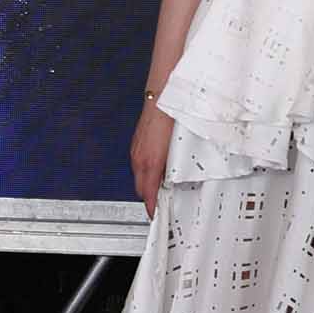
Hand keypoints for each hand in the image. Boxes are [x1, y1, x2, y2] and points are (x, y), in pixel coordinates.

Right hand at [130, 102, 174, 218]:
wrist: (160, 97)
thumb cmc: (170, 119)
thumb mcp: (177, 148)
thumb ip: (174, 168)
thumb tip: (175, 181)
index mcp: (150, 163)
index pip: (148, 193)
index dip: (152, 207)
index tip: (155, 215)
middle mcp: (139, 158)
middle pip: (141, 188)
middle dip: (149, 198)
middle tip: (159, 205)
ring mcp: (136, 151)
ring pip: (138, 176)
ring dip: (147, 185)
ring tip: (159, 190)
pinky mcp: (136, 144)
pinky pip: (138, 164)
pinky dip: (146, 172)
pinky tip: (156, 170)